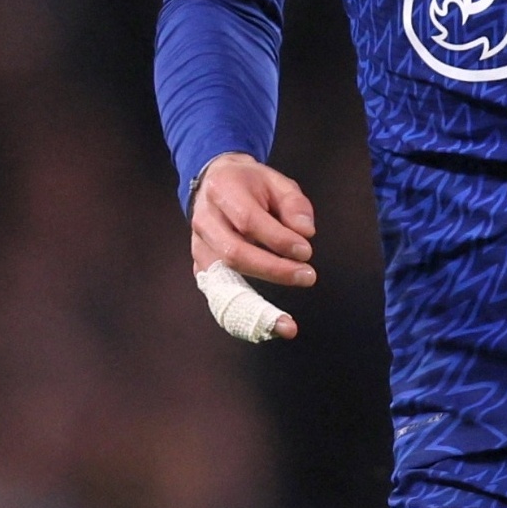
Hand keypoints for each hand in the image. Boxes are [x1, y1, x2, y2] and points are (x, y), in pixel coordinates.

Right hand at [188, 152, 315, 343]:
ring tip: (285, 324)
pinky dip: (240, 312)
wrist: (216, 182)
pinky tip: (264, 325)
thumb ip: (294, 205)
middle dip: (273, 270)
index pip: (249, 221)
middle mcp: (204, 220)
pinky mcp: (201, 266)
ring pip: (223, 279)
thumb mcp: (277, 182)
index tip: (306, 252)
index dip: (278, 239)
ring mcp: (198, 245)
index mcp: (222, 190)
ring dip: (255, 303)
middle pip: (234, 253)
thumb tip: (305, 232)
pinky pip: (218, 293)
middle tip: (307, 277)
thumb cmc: (251, 185)